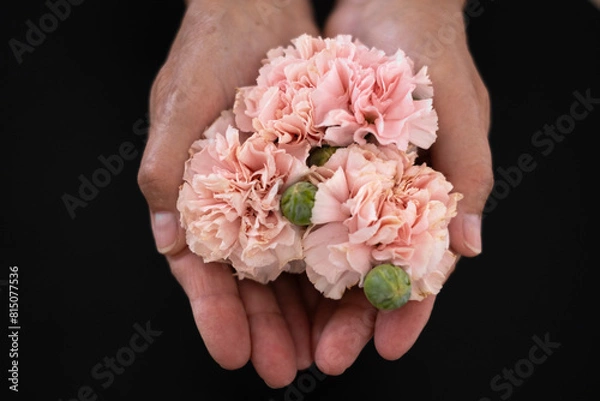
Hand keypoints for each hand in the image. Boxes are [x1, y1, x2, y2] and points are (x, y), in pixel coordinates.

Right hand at [137, 0, 318, 386]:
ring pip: (287, 267)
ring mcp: (273, 194)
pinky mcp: (308, 177)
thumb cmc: (208, 50)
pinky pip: (320, 229)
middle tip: (283, 368)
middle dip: (264, 327)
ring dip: (300, 311)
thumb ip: (165, 169)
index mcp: (195, 197)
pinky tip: (346, 296)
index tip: (233, 354)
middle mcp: (236, 204)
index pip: (201, 271)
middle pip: (248, 282)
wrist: (258, 9)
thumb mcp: (177, 105)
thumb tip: (168, 239)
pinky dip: (331, 264)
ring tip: (319, 350)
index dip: (214, 315)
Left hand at [311, 0, 492, 366]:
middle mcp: (380, 198)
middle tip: (326, 358)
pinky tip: (262, 279)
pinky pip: (292, 210)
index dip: (407, 311)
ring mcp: (342, 183)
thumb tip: (470, 247)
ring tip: (288, 338)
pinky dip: (279, 244)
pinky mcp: (309, 163)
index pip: (418, 268)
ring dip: (308, 299)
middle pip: (363, 274)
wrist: (385, 1)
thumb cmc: (431, 51)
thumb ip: (468, 175)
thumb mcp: (458, 111)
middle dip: (346, 319)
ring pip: (323, 254)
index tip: (389, 348)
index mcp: (423, 198)